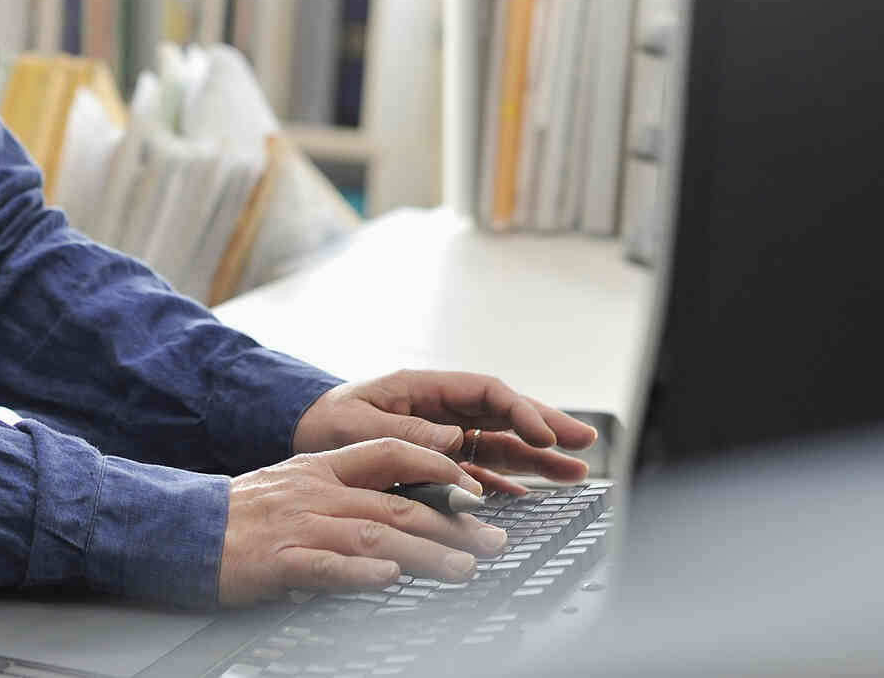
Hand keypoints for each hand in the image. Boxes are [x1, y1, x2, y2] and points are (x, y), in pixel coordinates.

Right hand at [217, 438, 506, 605]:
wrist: (182, 529)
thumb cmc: (241, 514)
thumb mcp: (294, 487)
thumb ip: (342, 491)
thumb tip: (398, 510)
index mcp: (321, 468)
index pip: (389, 453)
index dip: (436, 466)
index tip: (475, 487)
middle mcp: (317, 491)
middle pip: (396, 502)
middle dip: (452, 523)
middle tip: (492, 541)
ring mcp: (300, 525)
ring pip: (374, 533)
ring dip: (424, 553)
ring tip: (462, 569)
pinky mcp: (279, 562)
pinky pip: (325, 566)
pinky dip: (359, 571)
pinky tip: (388, 578)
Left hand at [291, 370, 598, 494]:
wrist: (298, 436)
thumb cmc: (325, 423)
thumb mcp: (361, 425)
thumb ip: (409, 434)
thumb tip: (456, 445)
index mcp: (426, 388)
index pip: (488, 393)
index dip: (521, 410)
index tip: (545, 433)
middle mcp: (441, 411)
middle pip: (505, 416)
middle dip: (547, 427)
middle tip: (586, 442)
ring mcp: (442, 438)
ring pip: (501, 445)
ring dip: (538, 458)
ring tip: (576, 471)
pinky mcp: (437, 466)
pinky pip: (480, 473)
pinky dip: (507, 484)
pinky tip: (532, 496)